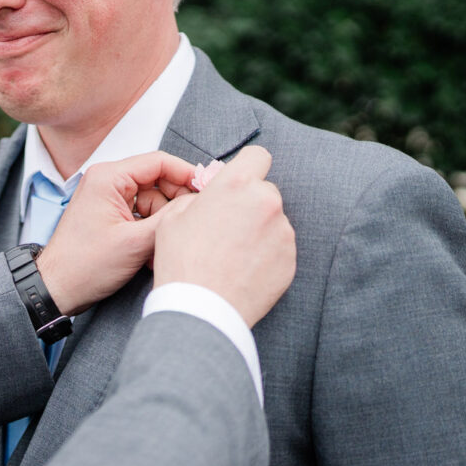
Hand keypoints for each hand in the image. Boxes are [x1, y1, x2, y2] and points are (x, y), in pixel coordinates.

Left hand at [37, 151, 195, 314]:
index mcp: (109, 177)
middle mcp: (107, 181)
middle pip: (158, 181)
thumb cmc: (86, 265)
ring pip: (153, 201)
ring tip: (162, 250)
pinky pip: (142, 215)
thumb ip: (171, 218)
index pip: (159, 162)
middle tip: (188, 225)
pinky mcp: (110, 215)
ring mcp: (108, 198)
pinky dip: (151, 232)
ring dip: (162, 224)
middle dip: (175, 205)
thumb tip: (198, 202)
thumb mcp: (136, 242)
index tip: (209, 191)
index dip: (187, 175)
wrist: (57, 289)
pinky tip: (152, 254)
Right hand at [151, 145, 295, 325]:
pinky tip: (244, 270)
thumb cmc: (183, 262)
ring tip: (233, 255)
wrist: (202, 310)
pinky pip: (279, 248)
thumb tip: (210, 197)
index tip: (239, 182)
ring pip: (273, 222)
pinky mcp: (291, 260)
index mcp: (237, 186)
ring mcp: (283, 233)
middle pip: (265, 192)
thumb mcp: (174, 218)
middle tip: (228, 226)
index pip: (258, 156)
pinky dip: (266, 255)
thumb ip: (199, 198)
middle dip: (250, 204)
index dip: (247, 167)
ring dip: (259, 231)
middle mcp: (266, 203)